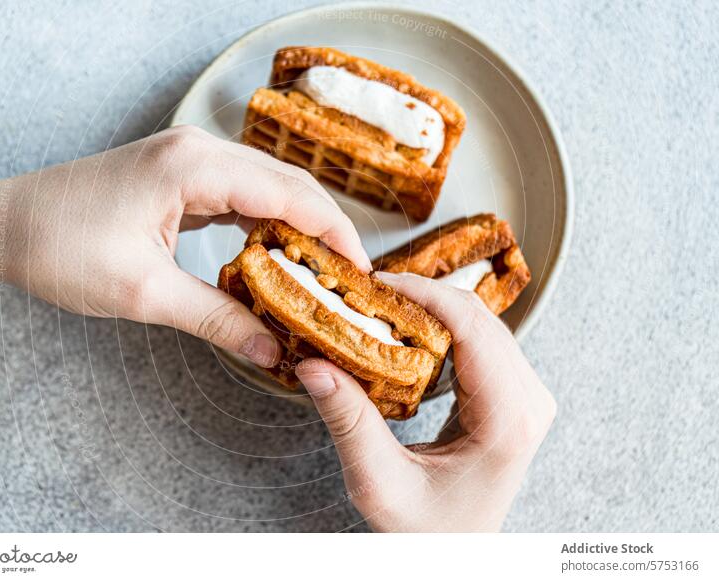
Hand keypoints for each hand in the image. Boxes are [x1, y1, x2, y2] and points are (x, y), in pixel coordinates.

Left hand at [0, 126, 369, 366]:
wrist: (4, 225)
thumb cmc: (60, 249)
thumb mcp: (144, 294)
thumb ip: (217, 319)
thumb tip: (273, 351)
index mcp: (193, 167)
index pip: (290, 194)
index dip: (334, 232)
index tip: (362, 271)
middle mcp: (197, 150)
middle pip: (287, 183)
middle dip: (324, 228)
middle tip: (351, 278)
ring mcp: (188, 158)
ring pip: (266, 186)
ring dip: (297, 225)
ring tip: (322, 271)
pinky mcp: (178, 174)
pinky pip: (239, 193)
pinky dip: (265, 222)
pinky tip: (277, 255)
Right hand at [295, 273, 555, 531]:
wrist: (455, 555)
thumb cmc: (425, 532)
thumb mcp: (379, 483)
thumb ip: (348, 423)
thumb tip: (313, 365)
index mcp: (508, 422)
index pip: (473, 329)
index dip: (425, 294)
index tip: (379, 282)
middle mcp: (528, 403)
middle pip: (480, 318)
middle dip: (424, 294)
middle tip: (369, 290)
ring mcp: (526, 398)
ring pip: (482, 323)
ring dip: (433, 306)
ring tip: (382, 304)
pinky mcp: (514, 396)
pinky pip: (482, 341)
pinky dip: (443, 325)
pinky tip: (407, 326)